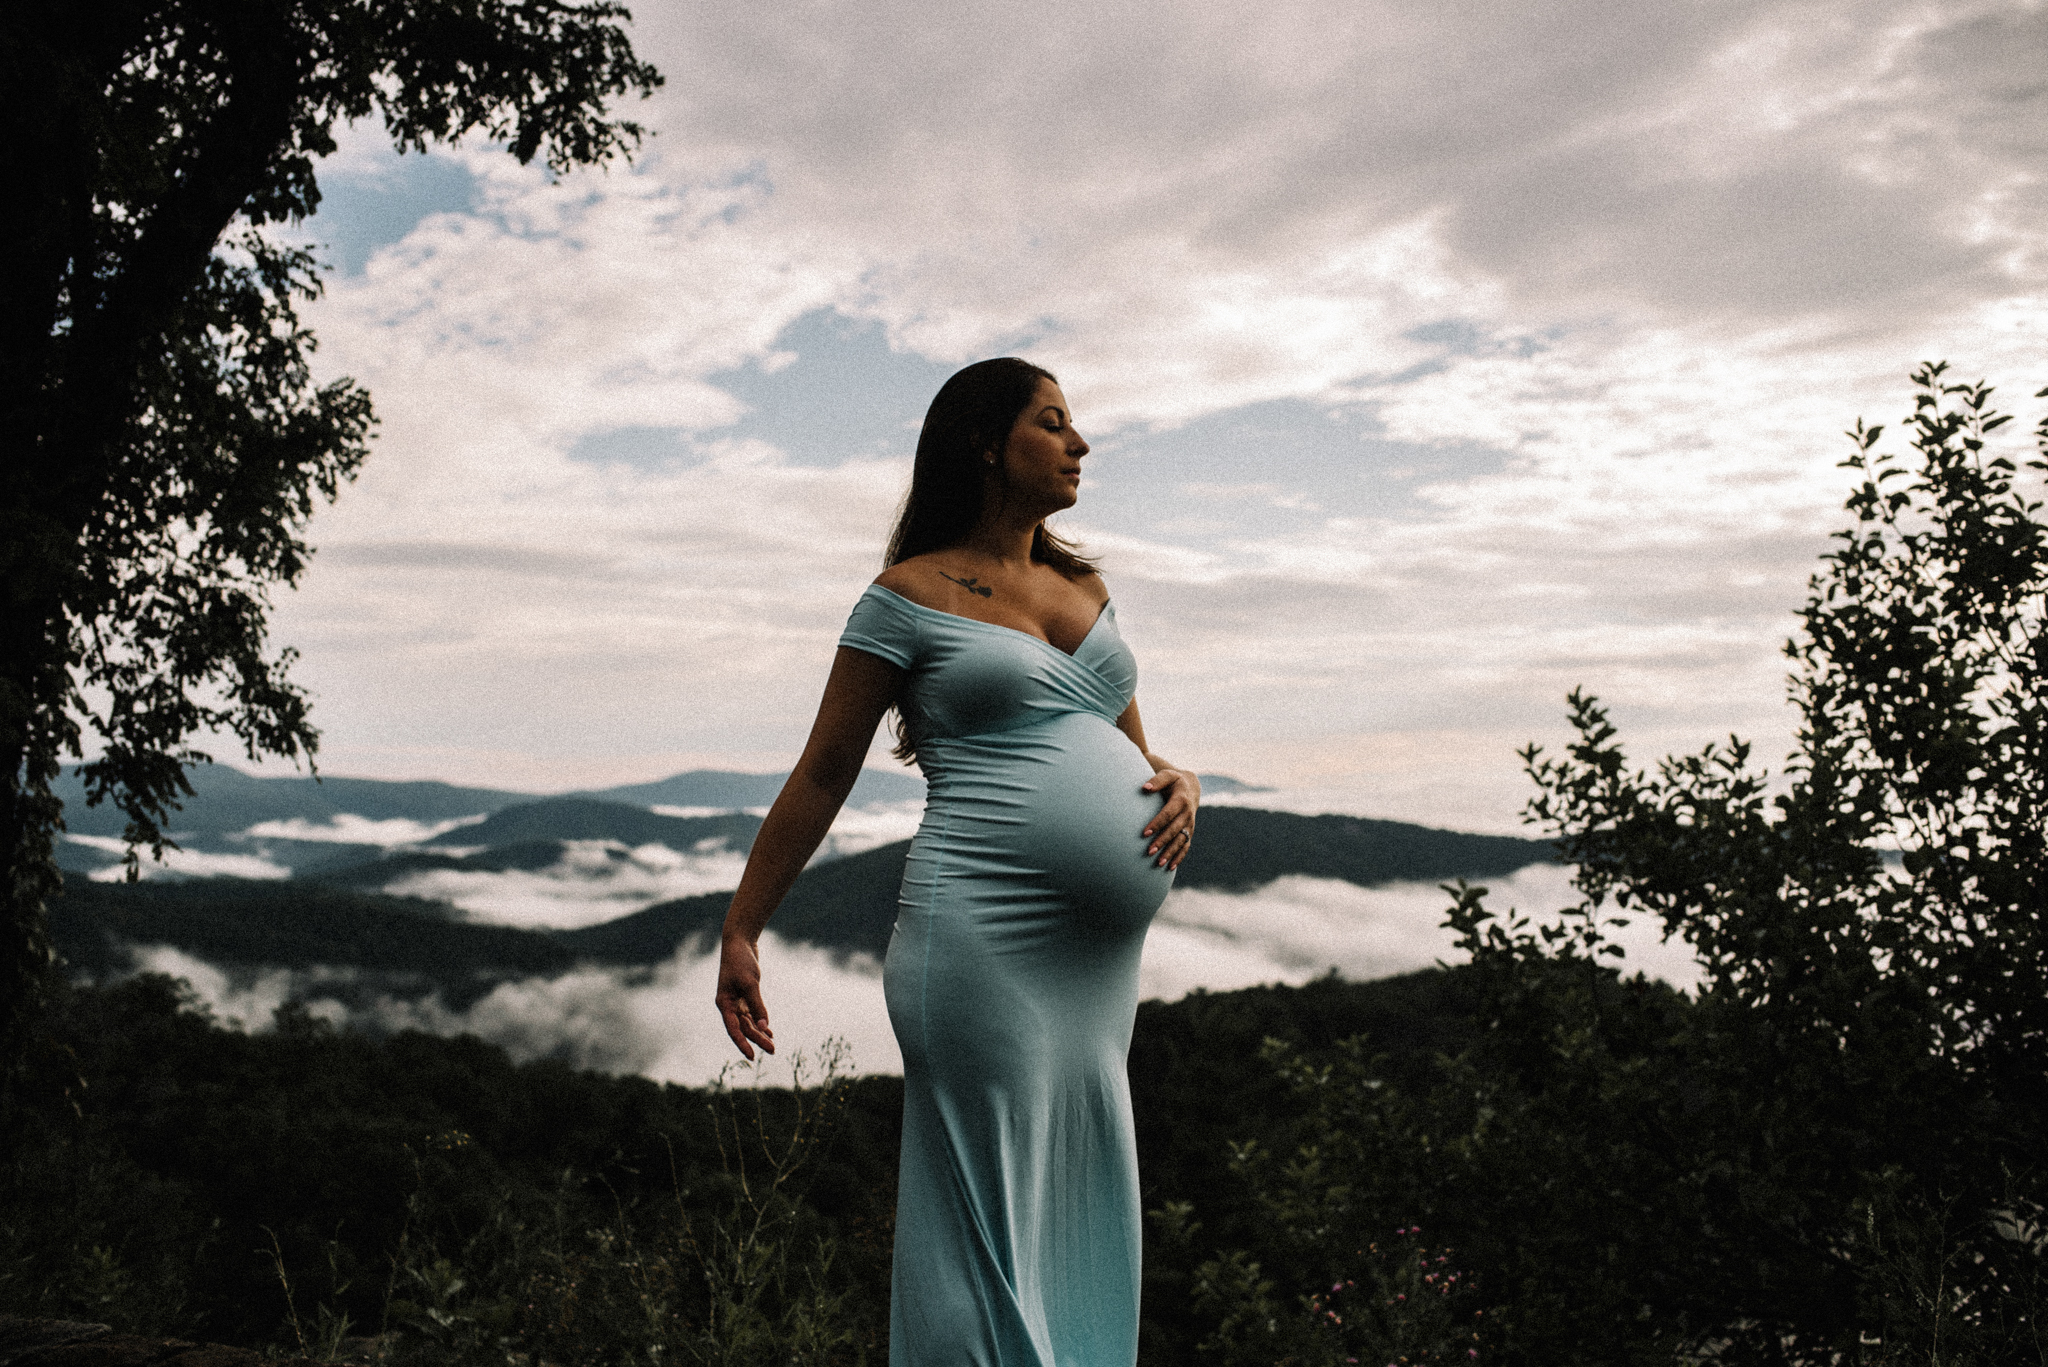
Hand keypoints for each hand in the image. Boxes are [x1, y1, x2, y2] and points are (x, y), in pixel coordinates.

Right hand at [715, 935, 774, 1058]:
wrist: (739, 941)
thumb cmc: (740, 961)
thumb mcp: (750, 983)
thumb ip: (757, 1005)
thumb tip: (764, 1026)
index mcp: (724, 1003)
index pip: (733, 1029)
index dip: (743, 1044)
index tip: (752, 1057)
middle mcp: (728, 1004)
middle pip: (743, 1027)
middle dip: (757, 1039)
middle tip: (772, 1050)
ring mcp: (736, 1000)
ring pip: (748, 1022)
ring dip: (760, 1032)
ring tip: (772, 1044)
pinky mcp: (744, 994)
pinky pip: (751, 1013)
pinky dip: (760, 1021)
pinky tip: (769, 1030)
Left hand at [1141, 767, 1200, 870]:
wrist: (1191, 787)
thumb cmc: (1174, 781)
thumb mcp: (1168, 775)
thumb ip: (1157, 780)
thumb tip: (1144, 787)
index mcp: (1181, 800)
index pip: (1168, 814)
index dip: (1157, 823)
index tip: (1144, 833)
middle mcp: (1188, 814)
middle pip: (1174, 830)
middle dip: (1162, 841)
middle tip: (1149, 851)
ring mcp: (1190, 824)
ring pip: (1181, 841)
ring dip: (1170, 853)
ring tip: (1158, 863)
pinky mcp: (1190, 832)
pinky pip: (1186, 846)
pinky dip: (1179, 857)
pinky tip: (1169, 867)